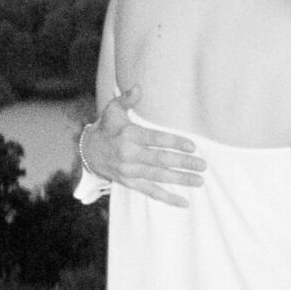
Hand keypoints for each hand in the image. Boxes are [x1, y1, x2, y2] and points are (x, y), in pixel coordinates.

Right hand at [81, 87, 205, 205]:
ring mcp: (130, 171)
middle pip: (160, 160)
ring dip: (180, 180)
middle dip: (183, 163)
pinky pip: (151, 192)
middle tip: (203, 165)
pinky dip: (167, 198)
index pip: (155, 139)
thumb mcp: (113, 110)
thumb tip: (138, 87)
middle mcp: (129, 155)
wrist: (87, 152)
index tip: (192, 146)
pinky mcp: (130, 183)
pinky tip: (184, 202)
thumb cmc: (106, 127)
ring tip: (199, 181)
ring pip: (158, 177)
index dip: (174, 142)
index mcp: (129, 135)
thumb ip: (126, 99)